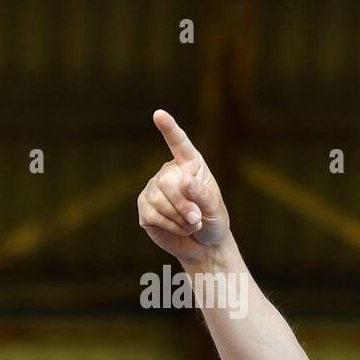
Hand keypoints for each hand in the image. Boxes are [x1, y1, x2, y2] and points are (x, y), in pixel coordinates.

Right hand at [136, 110, 230, 263]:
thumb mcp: (215, 209)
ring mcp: (153, 189)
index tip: (159, 114)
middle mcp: (168, 172)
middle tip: (197, 219)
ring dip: (180, 219)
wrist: (204, 245)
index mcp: (190, 165)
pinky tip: (178, 228)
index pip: (179, 144)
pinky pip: (154, 215)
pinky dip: (171, 226)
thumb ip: (203, 195)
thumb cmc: (213, 221)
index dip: (169, 129)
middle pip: (167, 182)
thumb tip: (185, 180)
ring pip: (160, 200)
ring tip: (191, 223)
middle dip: (185, 205)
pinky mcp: (144, 207)